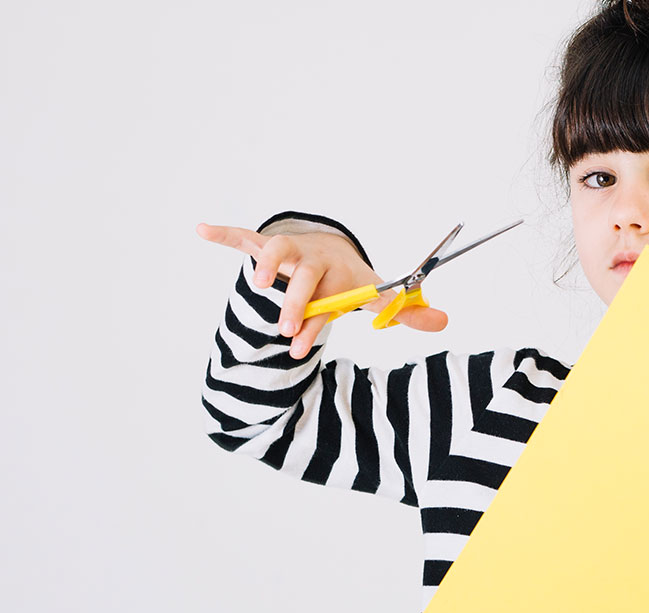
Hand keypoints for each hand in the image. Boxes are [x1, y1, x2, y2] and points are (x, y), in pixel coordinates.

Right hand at [196, 223, 449, 357]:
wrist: (330, 251)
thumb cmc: (346, 280)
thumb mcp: (375, 295)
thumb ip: (405, 311)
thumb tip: (445, 320)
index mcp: (335, 271)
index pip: (327, 297)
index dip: (317, 322)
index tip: (303, 345)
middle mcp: (310, 258)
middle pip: (301, 278)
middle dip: (295, 304)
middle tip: (288, 330)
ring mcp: (286, 252)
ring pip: (274, 253)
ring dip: (265, 267)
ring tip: (259, 285)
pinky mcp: (263, 248)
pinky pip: (243, 237)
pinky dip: (224, 234)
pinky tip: (202, 230)